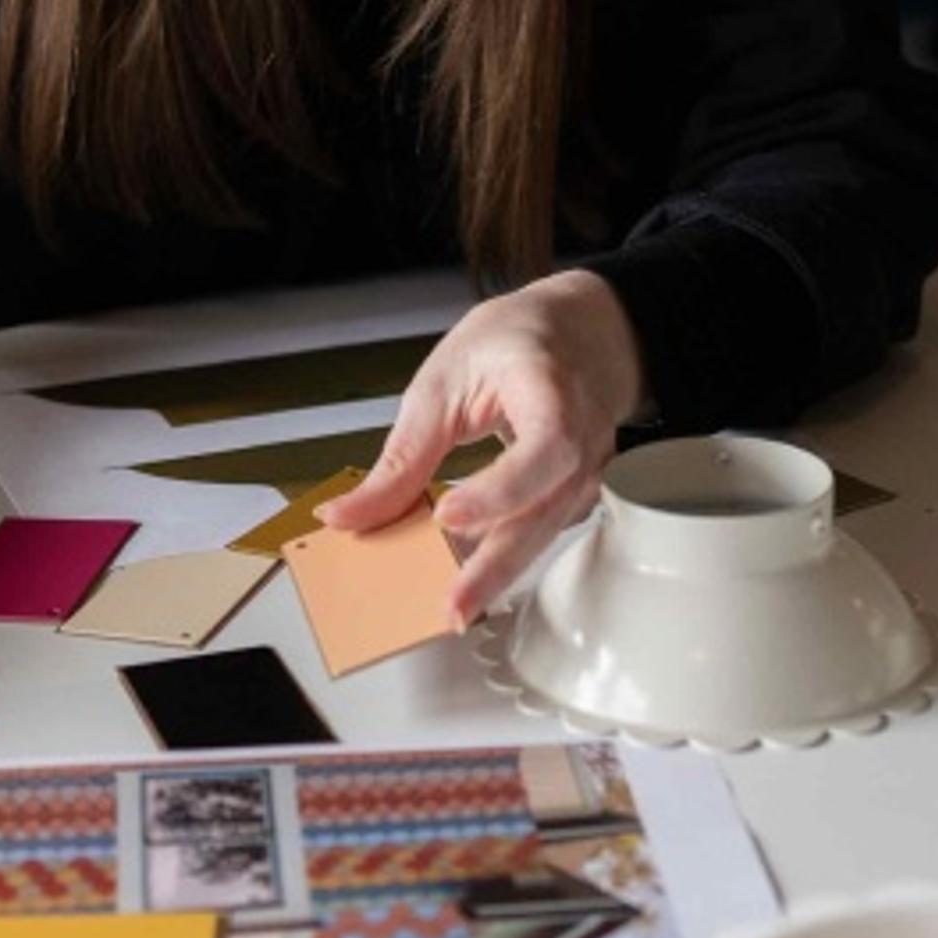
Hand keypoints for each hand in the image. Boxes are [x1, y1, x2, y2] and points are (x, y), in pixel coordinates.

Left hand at [321, 269, 647, 625]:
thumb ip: (403, 455)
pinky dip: (507, 554)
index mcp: (552, 390)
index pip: (544, 444)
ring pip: (546, 531)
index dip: (500, 487)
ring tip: (457, 606)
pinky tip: (475, 576)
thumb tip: (348, 515)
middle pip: (545, 508)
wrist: (579, 331)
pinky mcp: (576, 494)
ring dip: (501, 571)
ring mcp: (588, 470)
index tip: (447, 515)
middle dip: (497, 563)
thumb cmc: (515, 342)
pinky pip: (542, 530)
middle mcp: (583, 437)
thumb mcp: (444, 380)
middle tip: (452, 605)